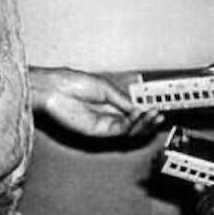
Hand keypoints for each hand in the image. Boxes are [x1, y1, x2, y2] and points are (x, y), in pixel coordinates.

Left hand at [30, 67, 163, 137]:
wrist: (55, 88)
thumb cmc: (72, 83)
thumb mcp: (105, 88)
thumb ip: (122, 100)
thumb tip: (138, 107)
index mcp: (109, 104)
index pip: (131, 114)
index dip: (145, 114)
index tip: (156, 110)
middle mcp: (107, 116)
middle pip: (133, 126)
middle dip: (148, 122)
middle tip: (158, 116)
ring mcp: (102, 124)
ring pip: (129, 132)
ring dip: (143, 124)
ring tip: (153, 115)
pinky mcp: (97, 130)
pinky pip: (120, 131)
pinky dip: (132, 125)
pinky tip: (139, 115)